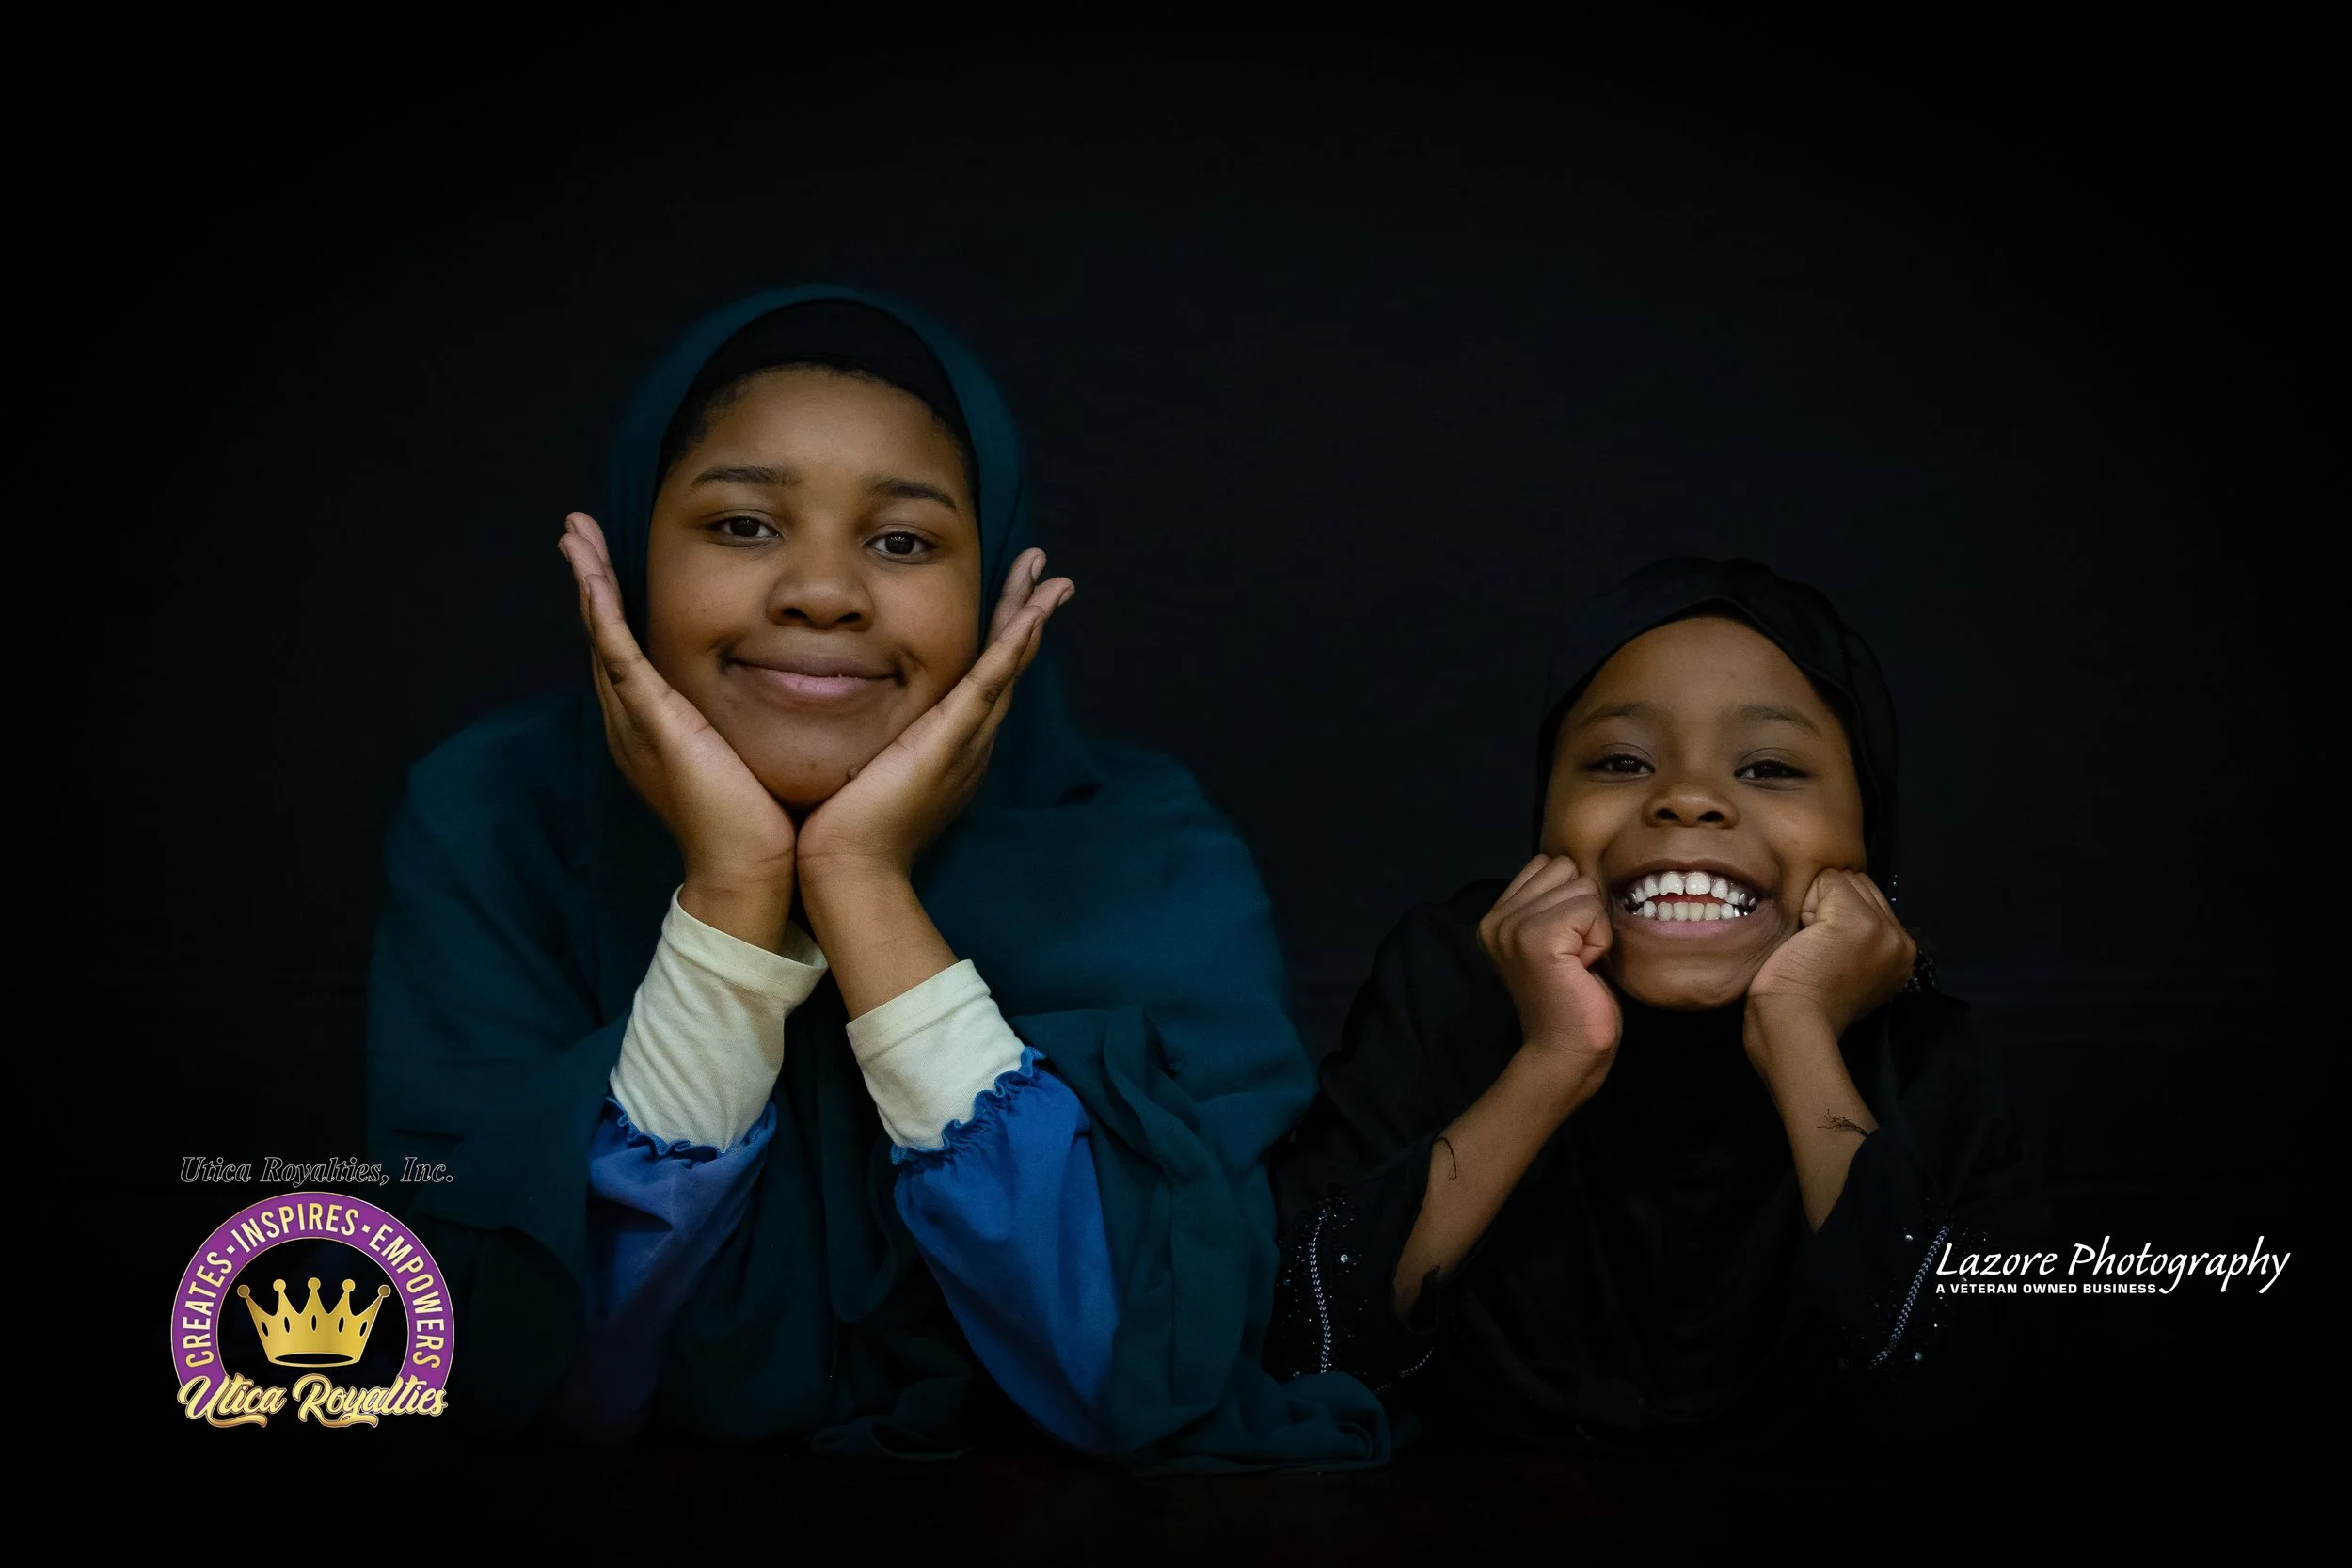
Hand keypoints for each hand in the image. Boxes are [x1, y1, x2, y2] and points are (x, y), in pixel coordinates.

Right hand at [559, 512, 796, 948]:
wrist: (753, 875)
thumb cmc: (764, 826)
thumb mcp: (752, 754)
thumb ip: (752, 723)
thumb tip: (790, 690)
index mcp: (659, 730)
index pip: (632, 656)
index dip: (618, 607)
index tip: (612, 561)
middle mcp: (638, 724)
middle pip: (606, 638)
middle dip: (591, 583)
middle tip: (577, 533)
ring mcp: (640, 723)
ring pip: (604, 637)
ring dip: (588, 583)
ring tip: (574, 535)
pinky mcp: (654, 725)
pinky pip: (620, 656)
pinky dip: (603, 612)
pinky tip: (591, 575)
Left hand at [795, 547, 1072, 889]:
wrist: (847, 870)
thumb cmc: (841, 827)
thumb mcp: (860, 764)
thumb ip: (865, 737)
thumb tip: (839, 706)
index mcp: (950, 745)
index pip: (983, 677)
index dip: (1002, 634)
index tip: (1016, 596)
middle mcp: (969, 741)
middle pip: (1007, 665)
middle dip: (1028, 615)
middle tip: (1051, 574)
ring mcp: (965, 742)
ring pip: (1006, 668)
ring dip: (1029, 619)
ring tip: (1050, 580)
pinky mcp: (948, 742)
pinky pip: (987, 687)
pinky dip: (1011, 650)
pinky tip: (1029, 617)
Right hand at [1477, 855, 1622, 1081]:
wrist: (1565, 1052)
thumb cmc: (1572, 999)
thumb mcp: (1557, 939)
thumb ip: (1554, 902)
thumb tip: (1584, 866)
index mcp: (1496, 916)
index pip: (1549, 863)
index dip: (1572, 900)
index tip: (1566, 945)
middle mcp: (1495, 917)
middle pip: (1567, 868)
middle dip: (1584, 909)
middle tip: (1574, 955)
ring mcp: (1512, 926)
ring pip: (1582, 885)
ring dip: (1593, 925)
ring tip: (1578, 962)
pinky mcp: (1536, 937)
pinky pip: (1590, 909)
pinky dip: (1599, 938)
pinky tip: (1584, 967)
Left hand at [1744, 868, 1914, 1046]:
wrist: (1795, 1026)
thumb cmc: (1806, 1004)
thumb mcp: (1848, 969)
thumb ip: (1857, 939)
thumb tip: (1833, 904)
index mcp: (1903, 953)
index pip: (1870, 900)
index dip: (1835, 915)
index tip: (1824, 953)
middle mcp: (1902, 939)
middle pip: (1859, 886)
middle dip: (1829, 906)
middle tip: (1815, 949)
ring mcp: (1883, 929)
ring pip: (1843, 881)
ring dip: (1816, 905)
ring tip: (1811, 944)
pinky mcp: (1858, 921)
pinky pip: (1827, 881)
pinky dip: (1805, 903)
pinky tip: (1803, 938)